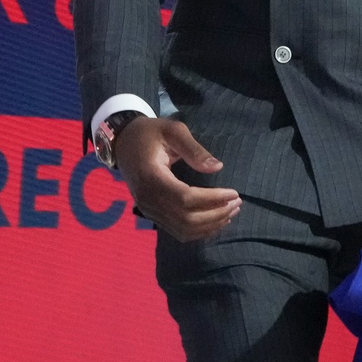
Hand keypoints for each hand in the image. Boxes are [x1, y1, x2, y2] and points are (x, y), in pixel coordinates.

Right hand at [117, 117, 240, 242]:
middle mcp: (147, 199)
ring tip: (231, 212)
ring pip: (183, 229)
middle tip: (237, 203)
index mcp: (151, 177)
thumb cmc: (150, 133)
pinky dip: (198, 231)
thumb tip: (217, 167)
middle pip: (186, 218)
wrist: (124, 143)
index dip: (212, 199)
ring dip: (210, 225)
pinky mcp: (152, 214)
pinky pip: (177, 230)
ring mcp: (148, 209)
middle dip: (216, 214)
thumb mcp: (173, 130)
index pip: (185, 198)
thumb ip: (194, 149)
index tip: (234, 193)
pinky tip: (215, 221)